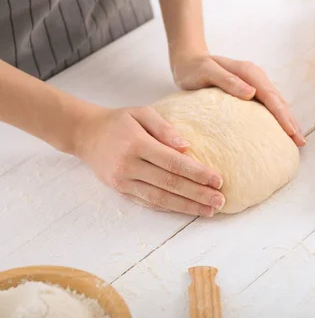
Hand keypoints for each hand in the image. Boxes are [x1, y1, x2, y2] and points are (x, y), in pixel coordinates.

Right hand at [73, 106, 224, 216]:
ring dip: (187, 207)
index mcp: (138, 145)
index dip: (197, 173)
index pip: (173, 163)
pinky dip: (169, 208)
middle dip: (198, 194)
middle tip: (220, 201)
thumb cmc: (119, 121)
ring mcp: (123, 182)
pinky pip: (148, 202)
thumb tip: (186, 146)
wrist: (84, 134)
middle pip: (170, 184)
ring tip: (209, 211)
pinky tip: (187, 210)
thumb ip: (165, 128)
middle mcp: (129, 166)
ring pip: (160, 198)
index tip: (218, 180)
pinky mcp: (120, 191)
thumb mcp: (142, 113)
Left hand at [171, 55, 305, 146]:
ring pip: (277, 104)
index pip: (271, 97)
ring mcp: (255, 84)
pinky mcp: (251, 91)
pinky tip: (281, 130)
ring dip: (287, 120)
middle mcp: (256, 77)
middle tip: (300, 142)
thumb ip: (228, 81)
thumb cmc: (194, 68)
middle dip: (291, 121)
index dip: (282, 115)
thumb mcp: (207, 72)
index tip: (291, 131)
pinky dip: (278, 117)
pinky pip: (269, 105)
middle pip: (279, 101)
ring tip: (297, 139)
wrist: (189, 61)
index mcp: (249, 73)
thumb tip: (251, 93)